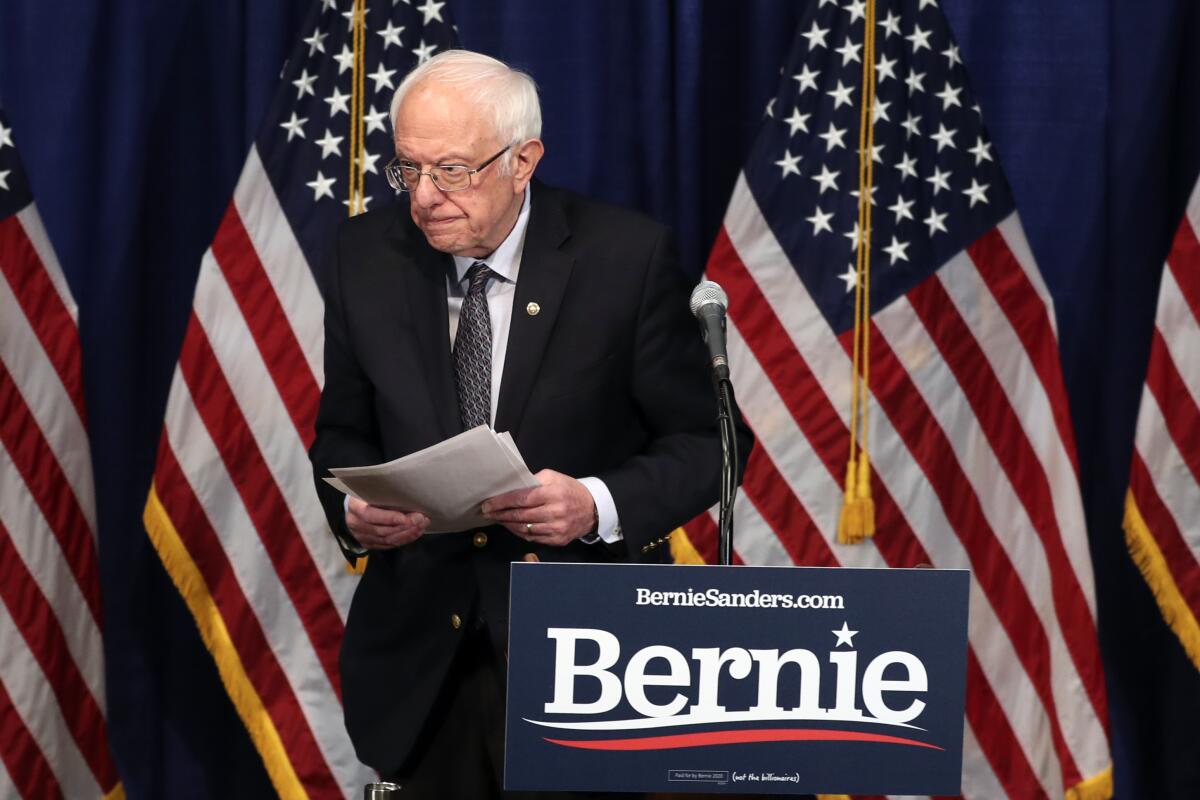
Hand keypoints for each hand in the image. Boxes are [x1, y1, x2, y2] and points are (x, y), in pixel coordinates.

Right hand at [345, 497, 428, 549]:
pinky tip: (414, 533)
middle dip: (404, 526)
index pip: (369, 515)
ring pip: (386, 539)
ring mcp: (361, 536)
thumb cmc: (364, 495)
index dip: (388, 518)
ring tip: (421, 526)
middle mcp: (356, 524)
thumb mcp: (368, 489)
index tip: (405, 518)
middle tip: (420, 519)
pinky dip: (403, 540)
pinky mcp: (368, 544)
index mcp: (354, 507)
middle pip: (381, 529)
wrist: (351, 508)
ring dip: (406, 534)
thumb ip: (382, 493)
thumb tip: (407, 495)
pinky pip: (388, 545)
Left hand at [481, 469, 595, 545]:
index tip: (488, 504)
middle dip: (500, 514)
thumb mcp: (554, 477)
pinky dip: (519, 532)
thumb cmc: (570, 490)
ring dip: (507, 524)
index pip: (521, 498)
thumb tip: (511, 487)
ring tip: (498, 519)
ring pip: (524, 529)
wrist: (592, 509)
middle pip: (520, 515)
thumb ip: (533, 481)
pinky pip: (532, 538)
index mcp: (553, 493)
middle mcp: (555, 512)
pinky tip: (512, 526)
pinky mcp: (557, 539)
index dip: (502, 502)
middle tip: (487, 513)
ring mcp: (556, 528)